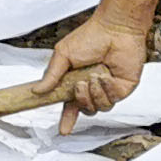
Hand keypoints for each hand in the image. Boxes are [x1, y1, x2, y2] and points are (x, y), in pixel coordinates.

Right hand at [41, 12, 151, 134]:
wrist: (115, 29)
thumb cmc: (90, 37)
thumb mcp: (63, 55)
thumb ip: (51, 75)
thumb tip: (36, 91)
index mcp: (77, 81)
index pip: (71, 106)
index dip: (67, 119)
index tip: (63, 131)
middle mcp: (93, 87)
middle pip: (85, 109)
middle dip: (81, 100)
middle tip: (79, 85)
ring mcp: (109, 89)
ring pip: (100, 108)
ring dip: (94, 94)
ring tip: (94, 76)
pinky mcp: (123, 88)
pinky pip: (112, 100)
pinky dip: (107, 88)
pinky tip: (106, 75)